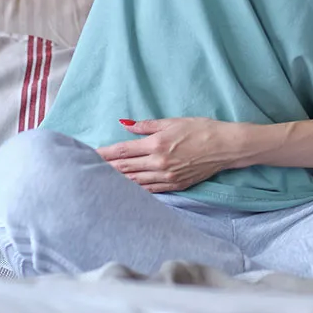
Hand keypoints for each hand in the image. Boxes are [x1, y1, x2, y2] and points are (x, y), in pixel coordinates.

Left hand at [95, 117, 240, 192]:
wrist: (225, 147)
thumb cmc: (201, 129)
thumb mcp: (173, 122)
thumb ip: (146, 125)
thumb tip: (125, 124)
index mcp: (156, 144)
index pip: (122, 150)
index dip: (104, 153)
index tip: (89, 154)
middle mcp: (159, 163)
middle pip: (124, 168)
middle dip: (105, 169)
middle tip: (86, 170)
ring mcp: (166, 177)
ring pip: (134, 182)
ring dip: (116, 181)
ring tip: (99, 182)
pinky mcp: (175, 186)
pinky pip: (149, 190)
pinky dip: (134, 190)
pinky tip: (123, 190)